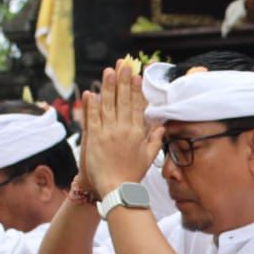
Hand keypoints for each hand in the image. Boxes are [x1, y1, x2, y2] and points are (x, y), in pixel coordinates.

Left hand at [83, 61, 158, 196]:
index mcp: (136, 133)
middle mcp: (123, 129)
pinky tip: (91, 92)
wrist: (116, 189)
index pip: (136, 106)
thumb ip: (155, 140)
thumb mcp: (149, 157)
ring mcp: (107, 133)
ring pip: (107, 105)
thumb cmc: (132, 174)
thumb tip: (161, 127)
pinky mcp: (94, 138)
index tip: (136, 75)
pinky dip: (91, 105)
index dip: (136, 89)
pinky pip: (92, 117)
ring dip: (108, 87)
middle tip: (123, 64)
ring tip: (108, 71)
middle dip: (123, 81)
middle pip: (122, 100)